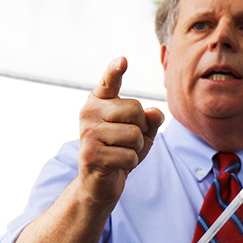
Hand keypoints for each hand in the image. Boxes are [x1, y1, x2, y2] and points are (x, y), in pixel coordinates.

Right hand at [77, 56, 164, 207]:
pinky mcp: (92, 154)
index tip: (123, 60)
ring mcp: (88, 133)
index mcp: (99, 101)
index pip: (109, 82)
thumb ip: (151, 119)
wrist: (100, 182)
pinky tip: (116, 164)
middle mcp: (89, 112)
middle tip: (126, 141)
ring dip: (136, 149)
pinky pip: (130, 155)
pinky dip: (130, 163)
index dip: (115, 71)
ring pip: (134, 135)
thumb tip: (154, 113)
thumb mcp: (142, 132)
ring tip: (120, 153)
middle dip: (141, 128)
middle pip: (135, 110)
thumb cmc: (120, 151)